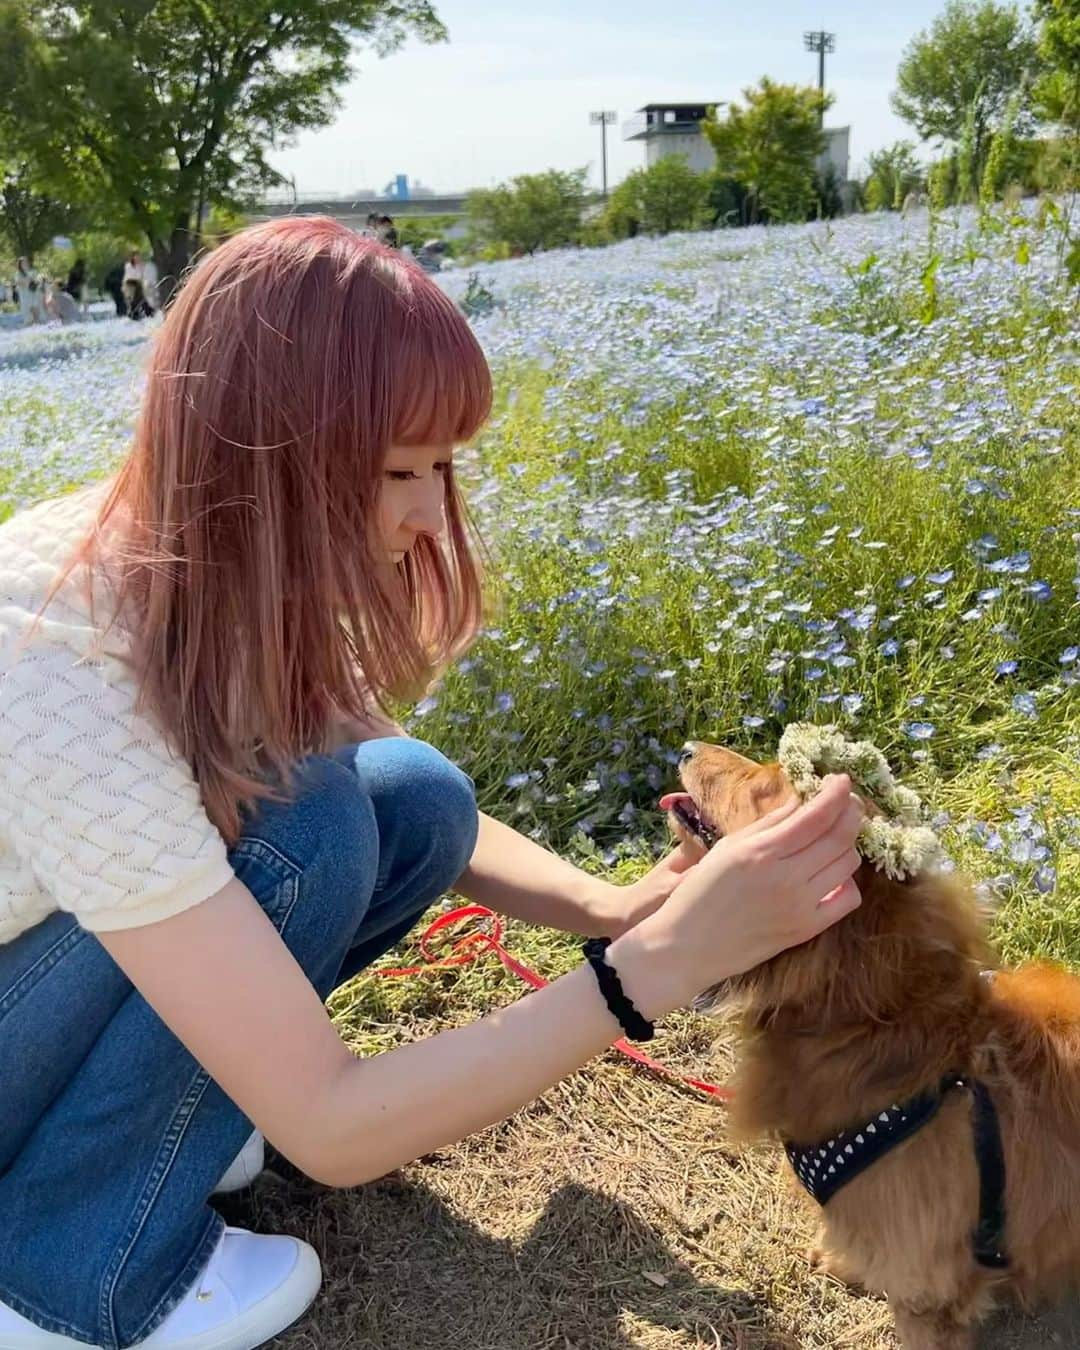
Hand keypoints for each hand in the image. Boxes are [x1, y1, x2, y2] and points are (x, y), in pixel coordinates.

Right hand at [608, 774, 862, 1018]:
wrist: (687, 946)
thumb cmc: (699, 892)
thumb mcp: (727, 847)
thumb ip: (767, 823)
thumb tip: (800, 802)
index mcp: (762, 852)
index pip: (816, 816)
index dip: (836, 793)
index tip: (841, 780)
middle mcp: (786, 878)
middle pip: (840, 837)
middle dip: (851, 813)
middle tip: (848, 802)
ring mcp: (799, 906)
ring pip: (848, 864)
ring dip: (848, 844)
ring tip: (834, 836)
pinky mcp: (805, 930)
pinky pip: (847, 900)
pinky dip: (848, 881)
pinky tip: (832, 874)